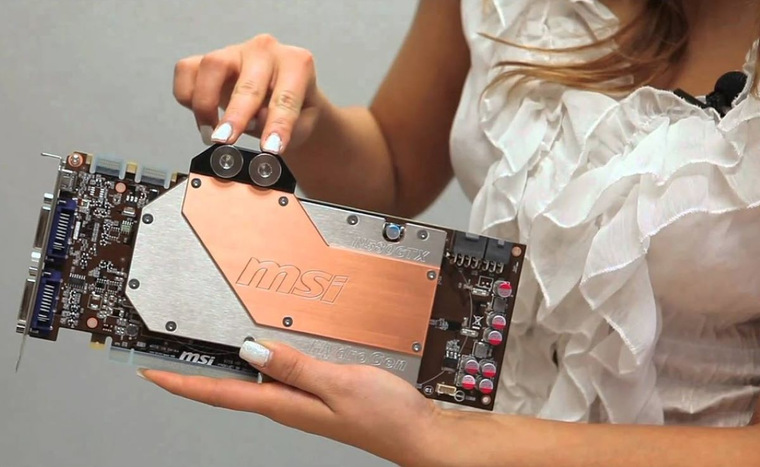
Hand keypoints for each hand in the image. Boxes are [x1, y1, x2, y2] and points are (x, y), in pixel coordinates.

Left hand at [139, 340, 440, 465]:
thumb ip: (296, 366)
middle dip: (194, 373)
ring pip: (251, 382)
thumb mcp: (339, 383)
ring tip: (199, 351)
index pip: (221, 395)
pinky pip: (277, 376)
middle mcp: (288, 405)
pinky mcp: (317, 394)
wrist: (417, 432)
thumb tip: (253, 351)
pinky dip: (259, 362)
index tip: (152, 373)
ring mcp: (302, 401)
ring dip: (223, 368)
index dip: (183, 383)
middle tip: (164, 358)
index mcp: (286, 405)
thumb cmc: (385, 415)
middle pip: (229, 389)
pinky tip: (260, 352)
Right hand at [173, 34, 325, 153]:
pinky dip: (187, 95)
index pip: (287, 97)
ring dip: (206, 103)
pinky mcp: (207, 58)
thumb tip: (259, 122)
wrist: (282, 97)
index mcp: (296, 63)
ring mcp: (234, 50)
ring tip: (211, 134)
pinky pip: (187, 70)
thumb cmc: (296, 109)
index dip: (277, 125)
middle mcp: (265, 50)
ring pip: (212, 65)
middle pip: (247, 81)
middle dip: (235, 115)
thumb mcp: (304, 123)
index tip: (269, 148)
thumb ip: (290, 126)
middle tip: (226, 140)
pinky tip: (201, 116)